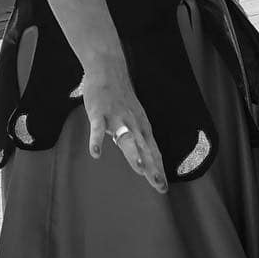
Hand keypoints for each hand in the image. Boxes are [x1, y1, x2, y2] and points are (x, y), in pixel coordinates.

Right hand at [80, 55, 167, 192]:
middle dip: (152, 168)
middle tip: (159, 185)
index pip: (153, 153)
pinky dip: (97, 140)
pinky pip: (98, 128)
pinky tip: (95, 153)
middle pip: (144, 149)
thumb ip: (138, 140)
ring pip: (126, 137)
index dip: (158, 170)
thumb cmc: (122, 98)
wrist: (109, 69)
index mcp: (142, 127)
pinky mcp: (100, 112)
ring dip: (133, 152)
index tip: (163, 188)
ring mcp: (117, 118)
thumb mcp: (135, 119)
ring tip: (139, 168)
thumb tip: (142, 162)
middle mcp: (134, 124)